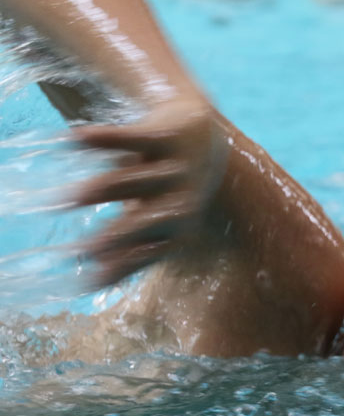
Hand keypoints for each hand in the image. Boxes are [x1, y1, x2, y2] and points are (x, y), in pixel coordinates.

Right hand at [75, 98, 228, 286]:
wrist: (201, 130)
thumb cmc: (168, 187)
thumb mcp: (151, 218)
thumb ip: (125, 248)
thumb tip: (90, 285)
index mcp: (182, 225)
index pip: (155, 250)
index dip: (128, 265)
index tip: (93, 281)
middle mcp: (185, 199)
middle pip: (152, 220)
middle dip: (120, 235)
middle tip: (84, 250)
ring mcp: (177, 167)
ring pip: (139, 180)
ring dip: (106, 189)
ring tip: (72, 198)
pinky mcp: (167, 135)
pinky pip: (136, 138)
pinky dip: (108, 139)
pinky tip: (76, 138)